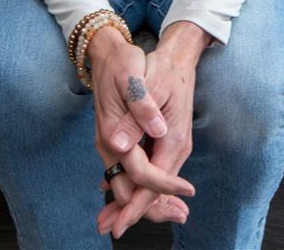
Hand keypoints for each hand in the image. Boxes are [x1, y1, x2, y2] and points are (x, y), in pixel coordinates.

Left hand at [96, 44, 197, 239]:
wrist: (178, 56)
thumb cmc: (163, 68)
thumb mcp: (148, 85)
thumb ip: (136, 116)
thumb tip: (119, 146)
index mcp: (173, 139)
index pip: (154, 183)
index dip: (134, 206)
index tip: (118, 225)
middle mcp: (175, 147)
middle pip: (154, 190)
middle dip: (131, 210)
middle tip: (105, 227)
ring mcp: (171, 145)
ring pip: (151, 181)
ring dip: (130, 198)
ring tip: (107, 216)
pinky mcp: (165, 140)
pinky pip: (150, 167)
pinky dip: (134, 181)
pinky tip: (114, 186)